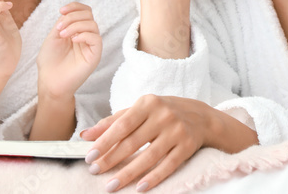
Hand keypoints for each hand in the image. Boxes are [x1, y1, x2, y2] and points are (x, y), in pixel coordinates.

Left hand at [37, 2, 102, 98]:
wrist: (49, 82)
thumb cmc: (49, 62)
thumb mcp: (53, 37)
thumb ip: (63, 23)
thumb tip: (70, 13)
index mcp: (76, 31)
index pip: (84, 11)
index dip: (75, 7)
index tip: (61, 10)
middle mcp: (85, 36)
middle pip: (89, 15)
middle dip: (73, 16)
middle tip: (60, 27)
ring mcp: (91, 45)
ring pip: (92, 24)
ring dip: (75, 25)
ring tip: (63, 35)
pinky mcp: (95, 55)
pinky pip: (96, 38)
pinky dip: (84, 35)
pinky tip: (73, 40)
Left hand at [81, 95, 254, 191]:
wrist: (201, 116)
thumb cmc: (163, 112)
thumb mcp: (140, 110)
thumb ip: (113, 121)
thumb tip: (86, 135)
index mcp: (148, 103)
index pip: (122, 124)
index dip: (105, 141)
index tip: (90, 156)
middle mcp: (164, 115)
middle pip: (134, 142)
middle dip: (112, 159)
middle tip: (95, 172)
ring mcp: (177, 131)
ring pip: (149, 156)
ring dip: (129, 173)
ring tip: (111, 185)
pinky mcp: (187, 146)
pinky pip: (168, 165)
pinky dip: (154, 178)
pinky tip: (139, 188)